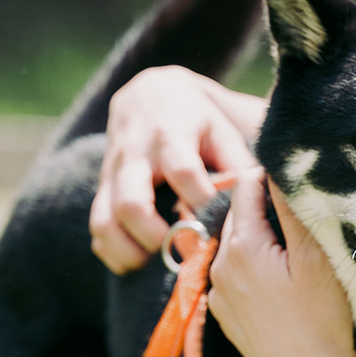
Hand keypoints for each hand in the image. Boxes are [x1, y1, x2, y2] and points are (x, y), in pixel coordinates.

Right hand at [89, 65, 259, 272]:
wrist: (147, 96)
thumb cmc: (196, 122)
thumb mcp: (221, 131)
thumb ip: (238, 165)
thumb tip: (258, 204)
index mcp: (170, 135)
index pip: (183, 172)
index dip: (201, 201)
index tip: (218, 225)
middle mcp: (134, 156)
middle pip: (132, 203)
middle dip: (156, 236)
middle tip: (183, 248)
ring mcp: (112, 175)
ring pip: (105, 221)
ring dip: (130, 250)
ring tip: (158, 259)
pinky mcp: (101, 191)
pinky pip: (97, 230)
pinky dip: (114, 252)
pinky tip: (140, 258)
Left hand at [207, 171, 355, 356]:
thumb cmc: (323, 318)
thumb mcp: (315, 256)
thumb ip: (292, 208)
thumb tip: (279, 169)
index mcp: (241, 245)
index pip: (247, 185)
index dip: (272, 176)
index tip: (297, 179)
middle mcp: (219, 266)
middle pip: (238, 215)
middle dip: (263, 206)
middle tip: (299, 210)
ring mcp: (219, 294)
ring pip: (235, 245)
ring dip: (258, 237)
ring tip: (292, 246)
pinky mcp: (225, 316)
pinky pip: (234, 276)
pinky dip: (252, 267)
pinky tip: (280, 281)